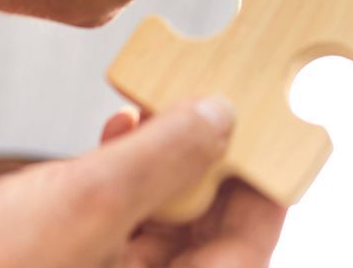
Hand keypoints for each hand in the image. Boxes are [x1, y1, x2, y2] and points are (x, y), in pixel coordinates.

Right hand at [0, 99, 283, 266]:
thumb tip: (224, 118)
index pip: (249, 248)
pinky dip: (118, 189)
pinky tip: (109, 137)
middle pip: (206, 240)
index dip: (262, 183)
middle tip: (205, 105)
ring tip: (150, 112)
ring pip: (159, 234)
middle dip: (206, 168)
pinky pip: (114, 237)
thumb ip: (165, 158)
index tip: (264, 127)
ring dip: (161, 171)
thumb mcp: (87, 202)